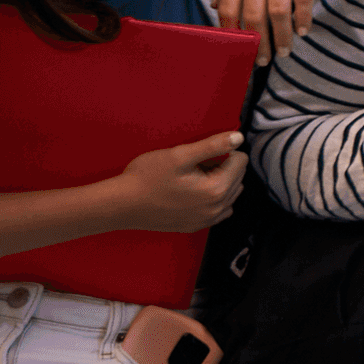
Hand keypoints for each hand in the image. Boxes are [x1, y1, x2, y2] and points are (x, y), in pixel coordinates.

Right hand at [107, 132, 245, 232]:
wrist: (123, 204)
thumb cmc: (147, 177)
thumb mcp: (180, 155)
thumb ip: (213, 145)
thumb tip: (239, 138)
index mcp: (216, 189)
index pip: (240, 161)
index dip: (223, 151)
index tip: (201, 154)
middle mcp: (217, 209)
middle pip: (237, 177)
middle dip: (222, 166)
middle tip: (194, 164)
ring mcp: (207, 220)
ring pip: (229, 193)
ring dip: (218, 181)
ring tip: (192, 177)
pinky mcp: (196, 225)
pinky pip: (218, 209)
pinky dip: (211, 197)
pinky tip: (191, 192)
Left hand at [217, 0, 329, 63]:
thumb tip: (218, 7)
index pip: (228, 9)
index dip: (232, 33)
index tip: (238, 51)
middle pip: (253, 16)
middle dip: (258, 43)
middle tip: (263, 60)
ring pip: (278, 12)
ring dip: (282, 36)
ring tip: (284, 51)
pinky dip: (303, 17)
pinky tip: (304, 29)